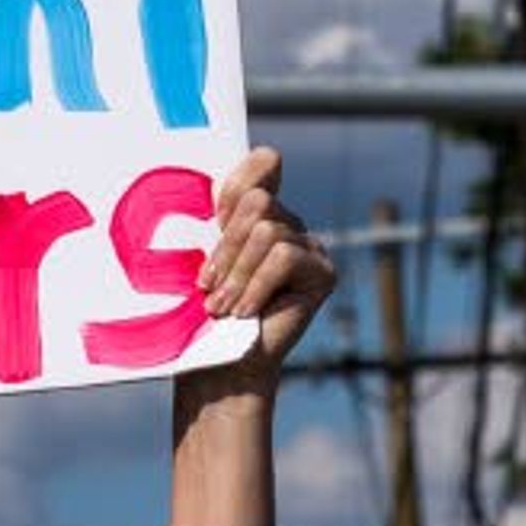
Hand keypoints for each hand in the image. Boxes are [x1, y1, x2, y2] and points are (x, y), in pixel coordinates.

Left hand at [202, 146, 333, 379]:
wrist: (223, 364)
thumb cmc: (204, 313)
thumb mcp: (203, 257)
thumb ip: (216, 221)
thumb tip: (214, 190)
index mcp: (259, 212)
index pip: (265, 162)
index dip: (237, 183)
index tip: (214, 223)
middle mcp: (289, 223)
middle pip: (258, 201)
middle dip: (226, 246)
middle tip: (208, 286)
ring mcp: (310, 246)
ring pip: (267, 232)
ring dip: (237, 273)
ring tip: (222, 307)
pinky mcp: (322, 272)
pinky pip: (283, 257)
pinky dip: (256, 285)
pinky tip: (246, 311)